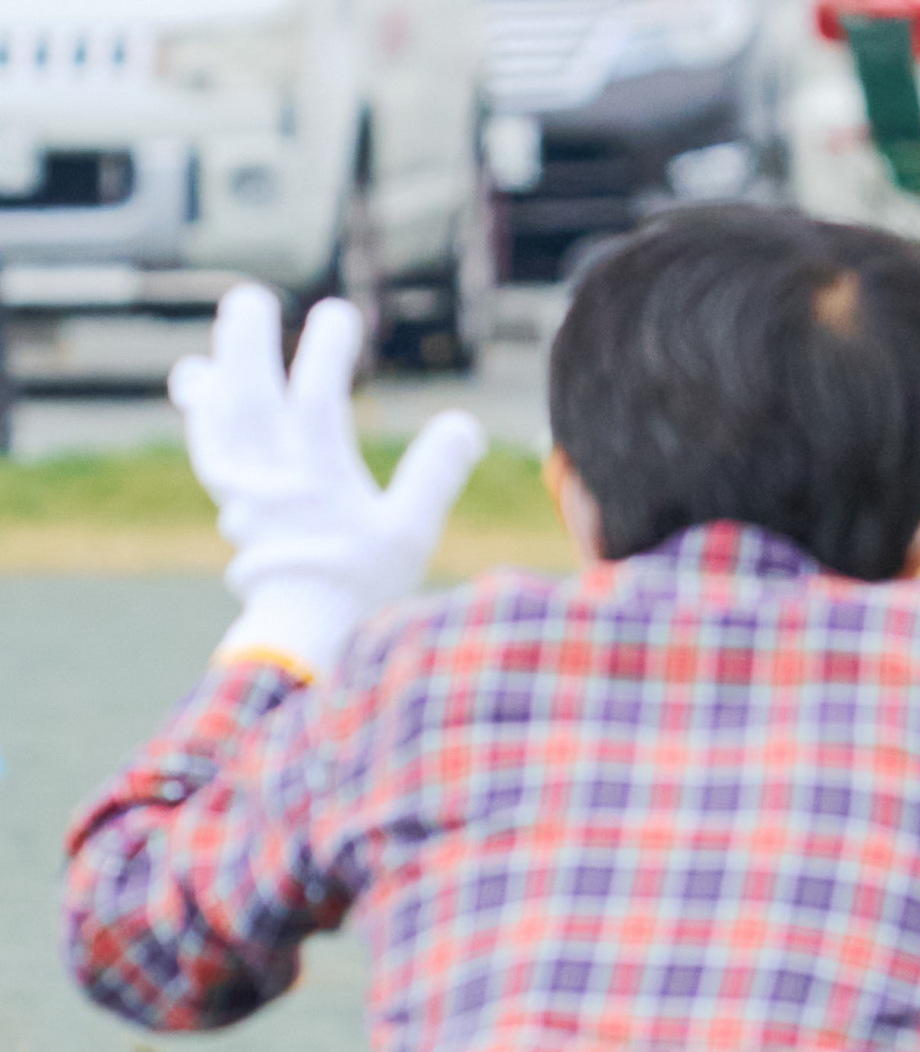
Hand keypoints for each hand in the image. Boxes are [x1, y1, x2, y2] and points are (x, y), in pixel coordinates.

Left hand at [170, 284, 485, 679]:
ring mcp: (245, 490)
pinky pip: (210, 451)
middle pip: (249, 395)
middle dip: (247, 343)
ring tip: (207, 352)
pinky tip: (201, 397)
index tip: (339, 311)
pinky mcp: (233, 505)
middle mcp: (272, 476)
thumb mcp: (412, 532)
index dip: (325, 351)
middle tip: (249, 296)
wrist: (309, 633)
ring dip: (214, 379)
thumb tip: (464, 422)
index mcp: (319, 477)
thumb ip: (435, 474)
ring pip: (218, 423)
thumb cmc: (366, 584)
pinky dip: (205, 420)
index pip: (315, 399)